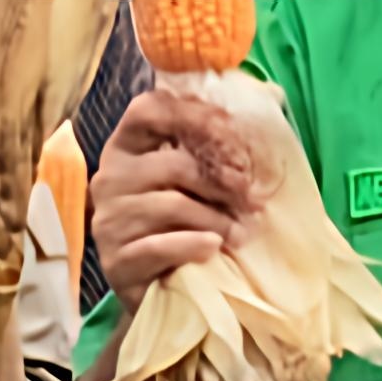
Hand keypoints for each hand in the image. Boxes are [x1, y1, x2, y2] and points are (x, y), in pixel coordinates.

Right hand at [88, 83, 258, 300]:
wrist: (162, 287)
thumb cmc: (183, 221)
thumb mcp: (199, 176)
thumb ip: (222, 135)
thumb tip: (273, 93)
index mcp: (126, 146)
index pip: (149, 109)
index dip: (193, 114)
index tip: (233, 132)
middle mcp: (110, 177)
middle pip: (171, 162)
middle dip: (221, 180)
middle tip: (252, 198)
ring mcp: (108, 220)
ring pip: (170, 205)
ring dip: (216, 219)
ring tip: (240, 234)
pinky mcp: (114, 261)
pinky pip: (159, 246)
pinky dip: (192, 245)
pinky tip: (212, 248)